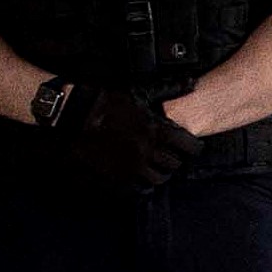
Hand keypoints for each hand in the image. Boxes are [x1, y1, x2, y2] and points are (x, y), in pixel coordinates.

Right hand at [61, 82, 187, 194]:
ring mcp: (132, 167)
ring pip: (158, 178)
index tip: (193, 146)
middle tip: (174, 155)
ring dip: (161, 172)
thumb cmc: (108, 103)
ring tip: (158, 167)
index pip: (189, 147)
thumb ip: (167, 91)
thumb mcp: (140, 94)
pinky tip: (141, 177)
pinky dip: (143, 184)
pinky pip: (138, 188)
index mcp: (157, 132)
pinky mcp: (117, 177)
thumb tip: (190, 84)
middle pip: (174, 164)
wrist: (77, 117)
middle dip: (176, 159)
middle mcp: (148, 152)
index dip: (193, 147)